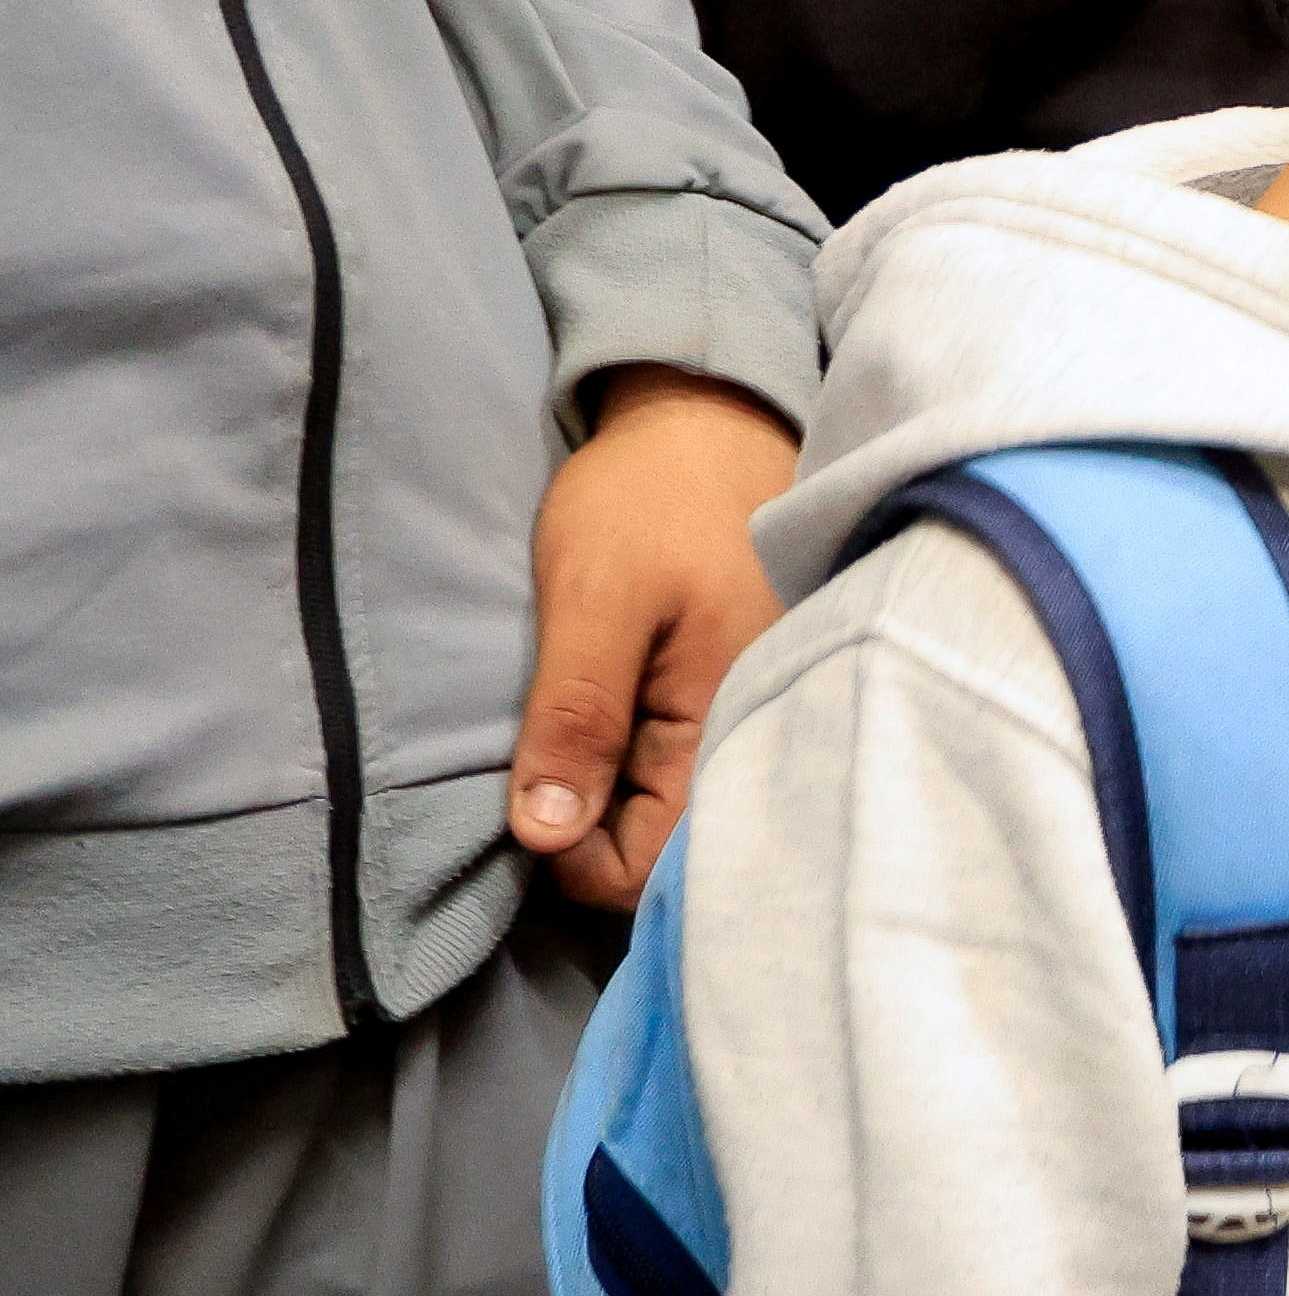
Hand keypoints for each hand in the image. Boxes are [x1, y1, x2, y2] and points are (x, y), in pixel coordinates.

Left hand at [513, 368, 797, 911]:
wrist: (714, 424)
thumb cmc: (651, 500)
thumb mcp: (594, 597)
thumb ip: (576, 717)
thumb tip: (544, 835)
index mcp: (724, 731)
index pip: (643, 870)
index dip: (569, 855)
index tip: (526, 793)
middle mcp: (754, 746)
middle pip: (667, 860)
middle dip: (594, 833)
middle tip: (543, 761)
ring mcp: (754, 728)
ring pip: (676, 822)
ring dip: (614, 799)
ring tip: (575, 735)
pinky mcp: (744, 706)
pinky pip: (690, 779)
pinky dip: (637, 770)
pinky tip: (610, 720)